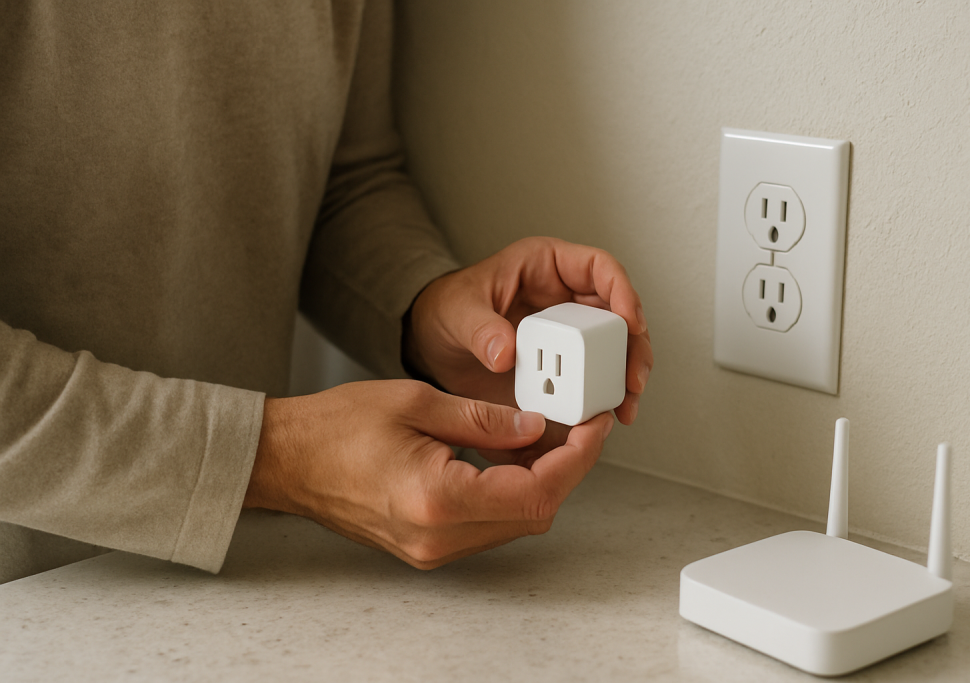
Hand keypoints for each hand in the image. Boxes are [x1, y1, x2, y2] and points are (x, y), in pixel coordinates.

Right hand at [243, 380, 613, 568]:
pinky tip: (513, 461)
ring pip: (515, 523)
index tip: (592, 428)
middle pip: (534, 514)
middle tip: (577, 428)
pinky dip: (511, 494)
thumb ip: (485, 419)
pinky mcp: (427, 546)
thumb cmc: (335, 428)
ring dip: (541, 483)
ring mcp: (431, 548)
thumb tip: (535, 427)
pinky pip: (488, 526)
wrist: (288, 460)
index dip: (576, 459)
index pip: (537, 491)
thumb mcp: (418, 402)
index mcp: (438, 499)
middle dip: (566, 470)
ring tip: (549, 439)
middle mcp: (438, 536)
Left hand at [404, 237, 652, 426]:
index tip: (629, 321)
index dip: (622, 291)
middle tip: (633, 378)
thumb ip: (480, 328)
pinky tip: (604, 415)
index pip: (599, 268)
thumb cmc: (446, 310)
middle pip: (617, 314)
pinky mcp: (561, 365)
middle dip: (633, 347)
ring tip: (624, 405)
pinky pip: (590, 377)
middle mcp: (565, 299)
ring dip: (623, 376)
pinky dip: (600, 396)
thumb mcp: (457, 312)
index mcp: (546, 267)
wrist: (432, 344)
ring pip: (612, 348)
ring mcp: (567, 333)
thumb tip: (505, 351)